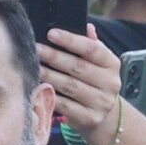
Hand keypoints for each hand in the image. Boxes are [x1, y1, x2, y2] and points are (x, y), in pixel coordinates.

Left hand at [39, 26, 123, 144]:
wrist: (104, 115)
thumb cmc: (94, 81)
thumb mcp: (96, 62)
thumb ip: (91, 45)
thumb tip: (87, 26)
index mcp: (112, 64)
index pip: (92, 49)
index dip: (71, 40)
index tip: (51, 33)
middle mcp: (111, 83)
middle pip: (78, 67)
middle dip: (53, 56)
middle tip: (35, 49)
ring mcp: (102, 103)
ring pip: (69, 86)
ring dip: (48, 75)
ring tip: (33, 66)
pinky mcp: (91, 118)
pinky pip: (65, 105)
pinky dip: (50, 95)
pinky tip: (38, 86)